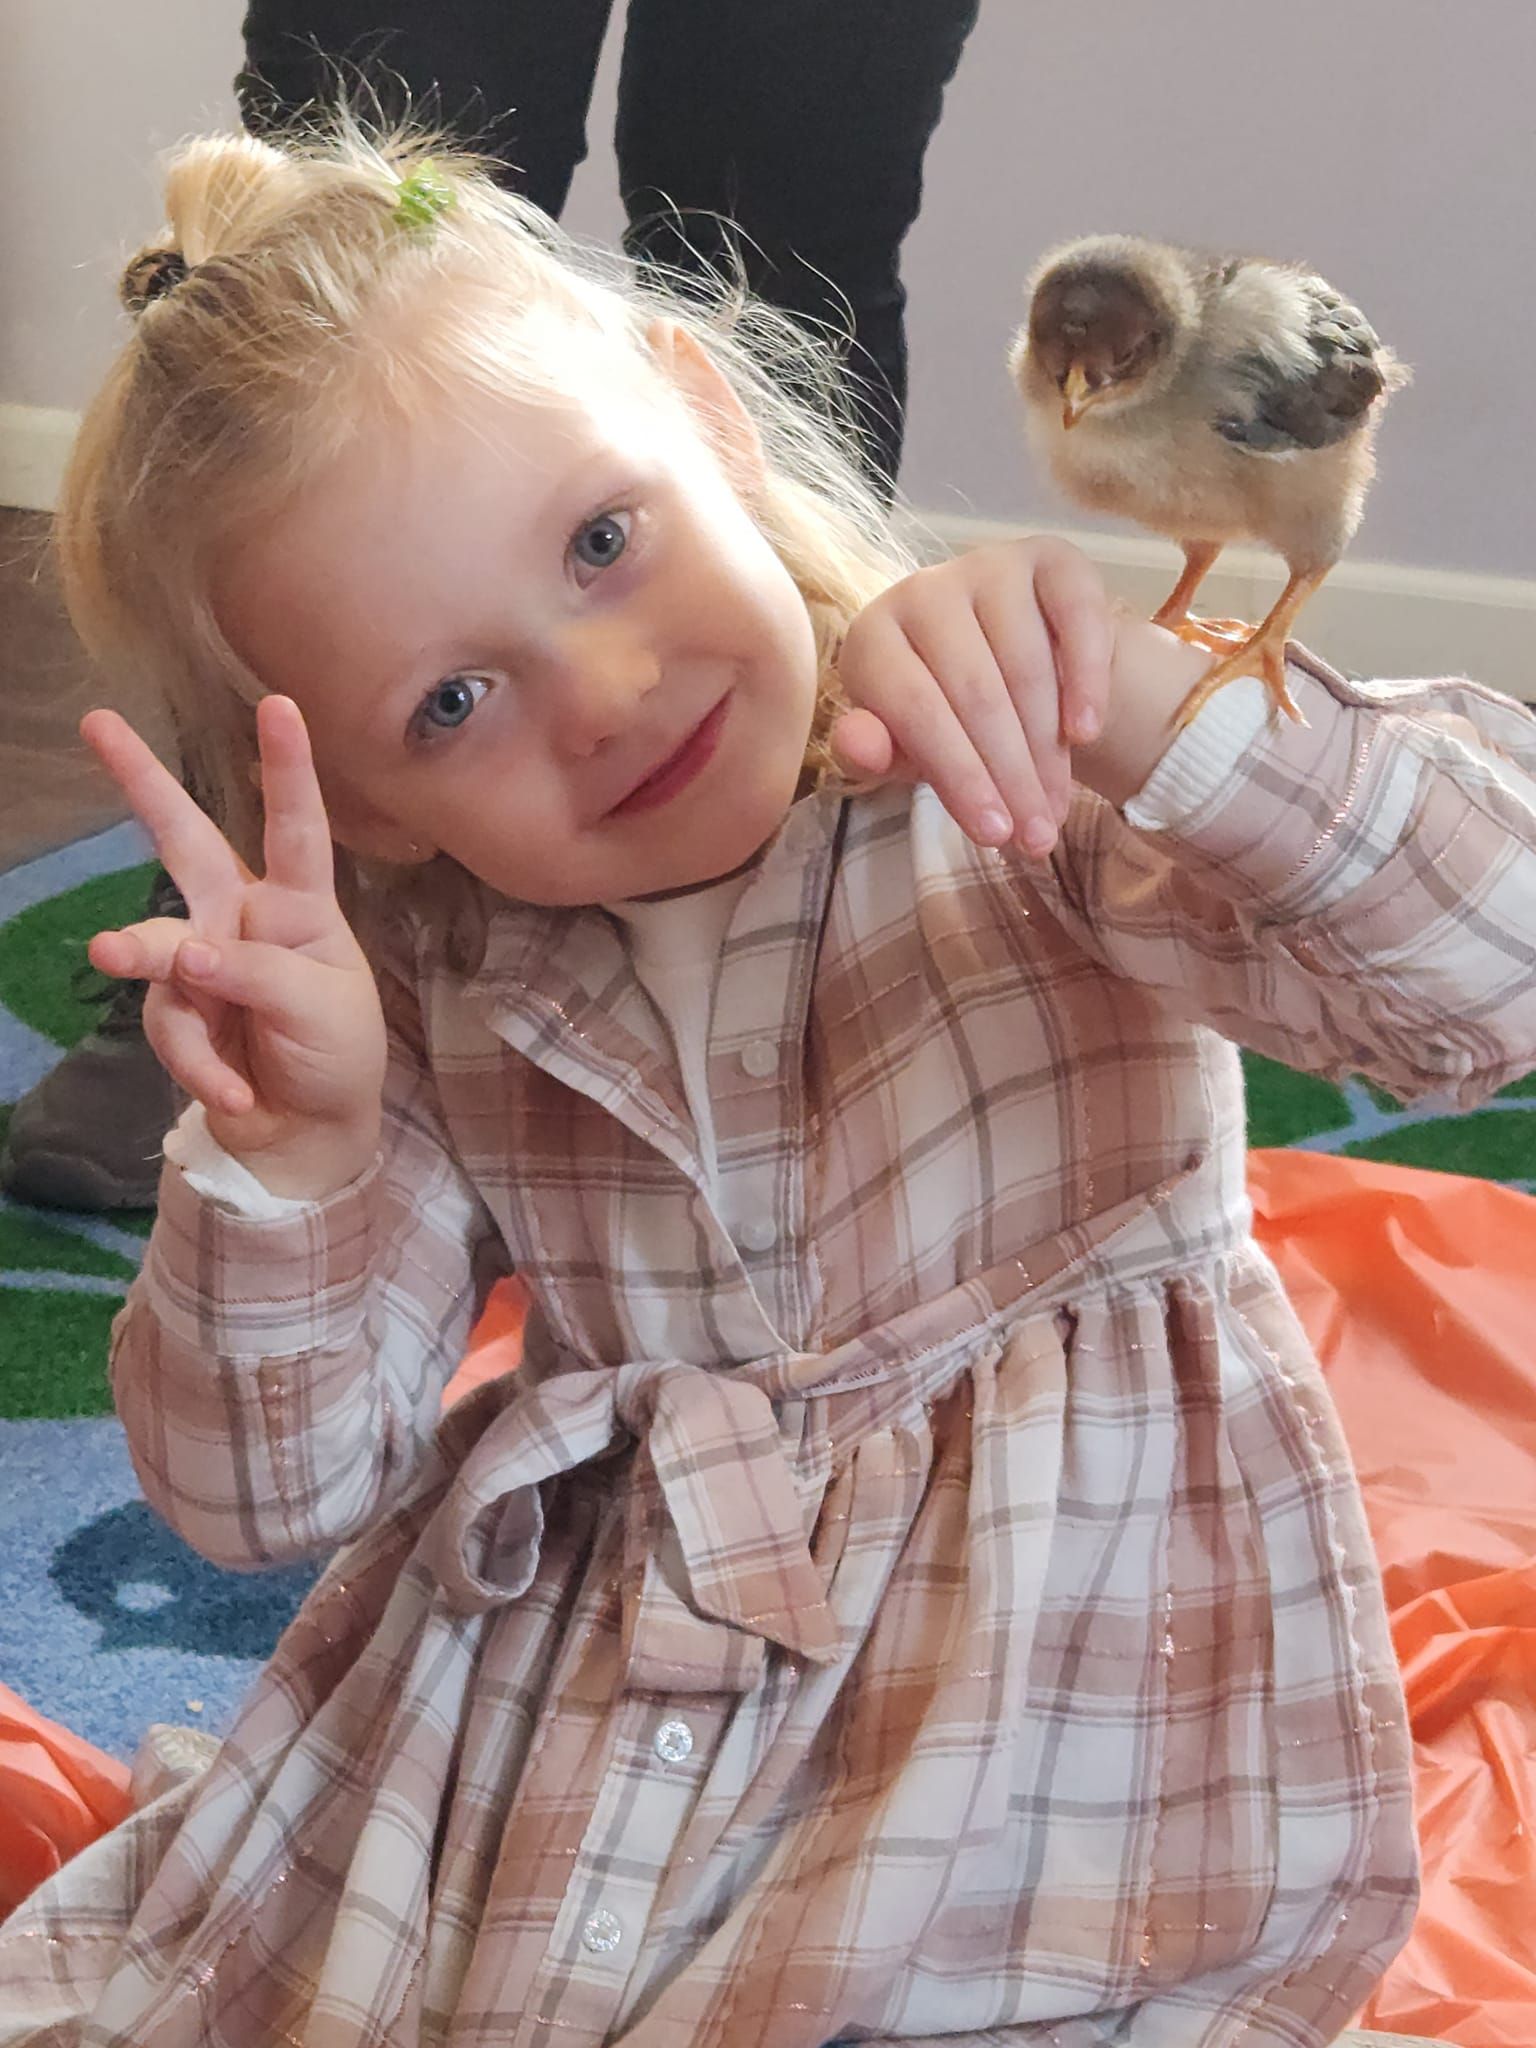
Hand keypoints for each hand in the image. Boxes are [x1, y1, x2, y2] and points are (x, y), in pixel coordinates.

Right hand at [82, 696, 386, 1198]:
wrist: (310, 1132)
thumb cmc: (336, 1052)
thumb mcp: (321, 1007)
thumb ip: (256, 973)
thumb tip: (187, 952)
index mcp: (298, 905)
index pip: (295, 829)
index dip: (287, 769)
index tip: (279, 704)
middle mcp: (242, 919)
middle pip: (187, 841)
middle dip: (144, 783)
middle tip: (98, 723)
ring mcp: (202, 963)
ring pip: (159, 943)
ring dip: (148, 955)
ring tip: (113, 955)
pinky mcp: (177, 1013)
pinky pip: (172, 1026)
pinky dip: (202, 1065)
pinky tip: (236, 1093)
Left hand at [829, 538, 1113, 856]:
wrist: (1014, 659)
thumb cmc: (945, 715)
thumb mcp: (905, 746)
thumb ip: (875, 753)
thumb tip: (860, 746)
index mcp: (874, 636)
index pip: (916, 709)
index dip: (959, 776)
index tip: (993, 835)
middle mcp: (925, 589)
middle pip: (975, 693)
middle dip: (1010, 776)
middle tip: (1035, 837)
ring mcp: (989, 565)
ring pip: (1026, 665)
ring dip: (1047, 749)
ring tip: (1057, 808)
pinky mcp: (1051, 557)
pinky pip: (1078, 618)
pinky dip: (1085, 679)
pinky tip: (1086, 734)